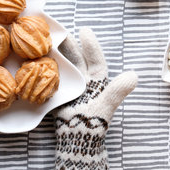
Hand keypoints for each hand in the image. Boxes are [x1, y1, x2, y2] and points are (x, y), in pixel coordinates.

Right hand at [55, 27, 136, 169]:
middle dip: (68, 45)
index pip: (95, 59)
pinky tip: (35, 60)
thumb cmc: (94, 123)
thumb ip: (117, 90)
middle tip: (58, 31)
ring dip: (55, 54)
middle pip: (75, 58)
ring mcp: (69, 86)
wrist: (76, 139)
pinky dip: (44, 68)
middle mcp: (83, 81)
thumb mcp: (106, 105)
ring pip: (63, 66)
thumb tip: (134, 75)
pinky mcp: (57, 93)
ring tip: (45, 41)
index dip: (90, 45)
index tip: (84, 30)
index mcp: (97, 81)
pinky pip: (50, 77)